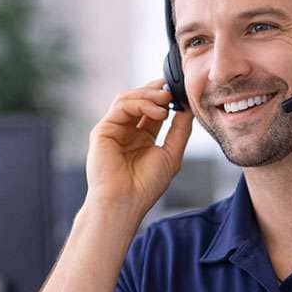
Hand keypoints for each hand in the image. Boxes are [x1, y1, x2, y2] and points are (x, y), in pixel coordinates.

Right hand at [86, 78, 192, 216]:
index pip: (152, 109)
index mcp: (141, 137)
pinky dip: (140, 103)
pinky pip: (121, 107)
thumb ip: (180, 130)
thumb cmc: (145, 186)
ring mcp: (113, 129)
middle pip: (138, 100)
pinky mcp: (103, 130)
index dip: (165, 97)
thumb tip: (188, 108)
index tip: (181, 90)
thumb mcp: (171, 154)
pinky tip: (157, 111)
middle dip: (156, 91)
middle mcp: (126, 131)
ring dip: (149, 95)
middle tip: (172, 89)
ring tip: (166, 99)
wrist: (125, 202)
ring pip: (128, 99)